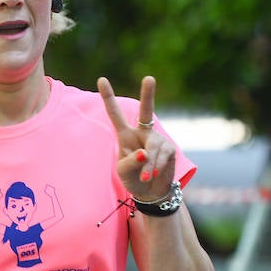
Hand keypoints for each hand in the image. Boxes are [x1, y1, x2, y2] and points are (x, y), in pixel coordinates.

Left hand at [98, 75, 176, 201]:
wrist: (151, 191)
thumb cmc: (132, 178)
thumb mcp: (123, 171)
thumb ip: (131, 161)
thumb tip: (145, 152)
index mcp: (125, 135)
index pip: (115, 114)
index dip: (108, 97)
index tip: (101, 79)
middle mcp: (142, 133)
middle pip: (146, 111)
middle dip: (148, 95)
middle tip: (149, 78)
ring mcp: (156, 139)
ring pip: (153, 148)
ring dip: (149, 165)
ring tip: (145, 176)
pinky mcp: (169, 148)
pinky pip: (162, 156)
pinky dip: (156, 168)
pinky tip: (153, 175)